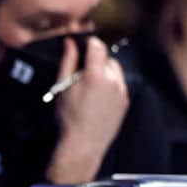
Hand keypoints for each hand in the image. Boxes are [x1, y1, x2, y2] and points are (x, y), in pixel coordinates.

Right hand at [46, 37, 128, 183]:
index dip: (89, 43)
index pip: (98, 46)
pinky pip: (119, 84)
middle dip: (95, 61)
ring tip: (89, 87)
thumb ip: (68, 61)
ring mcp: (122, 91)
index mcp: (95, 75)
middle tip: (80, 74)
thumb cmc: (70, 118)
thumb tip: (70, 43)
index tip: (82, 47)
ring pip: (115, 70)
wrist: (84, 143)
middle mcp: (113, 80)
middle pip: (107, 57)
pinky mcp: (125, 100)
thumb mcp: (62, 87)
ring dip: (104, 72)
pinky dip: (110, 85)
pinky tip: (97, 98)